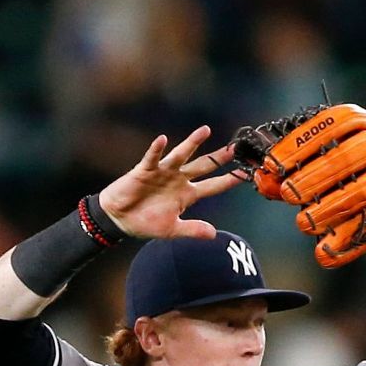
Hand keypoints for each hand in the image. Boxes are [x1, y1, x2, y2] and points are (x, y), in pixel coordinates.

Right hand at [98, 125, 242, 239]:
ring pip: (181, 155)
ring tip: (205, 130)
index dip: (229, 181)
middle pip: (204, 166)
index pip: (213, 186)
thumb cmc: (146, 223)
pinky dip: (157, 150)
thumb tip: (214, 234)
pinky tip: (163, 140)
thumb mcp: (173, 230)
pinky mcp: (145, 171)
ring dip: (192, 143)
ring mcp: (163, 173)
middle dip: (219, 157)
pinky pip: (152, 158)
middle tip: (235, 147)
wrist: (120, 220)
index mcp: (188, 194)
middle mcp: (179, 180)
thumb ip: (193, 230)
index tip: (246, 174)